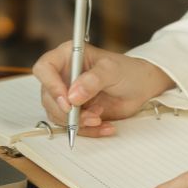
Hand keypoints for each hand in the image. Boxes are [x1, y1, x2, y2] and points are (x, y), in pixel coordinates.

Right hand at [32, 41, 173, 136]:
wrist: (142, 88)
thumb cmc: (128, 71)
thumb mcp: (112, 70)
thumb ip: (93, 80)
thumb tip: (73, 96)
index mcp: (67, 56)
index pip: (44, 68)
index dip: (50, 85)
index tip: (66, 101)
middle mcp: (63, 76)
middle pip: (48, 97)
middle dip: (67, 111)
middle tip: (88, 116)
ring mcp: (68, 95)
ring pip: (57, 115)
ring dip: (77, 122)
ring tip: (99, 119)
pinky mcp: (76, 112)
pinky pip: (72, 126)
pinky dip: (88, 130)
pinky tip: (105, 126)